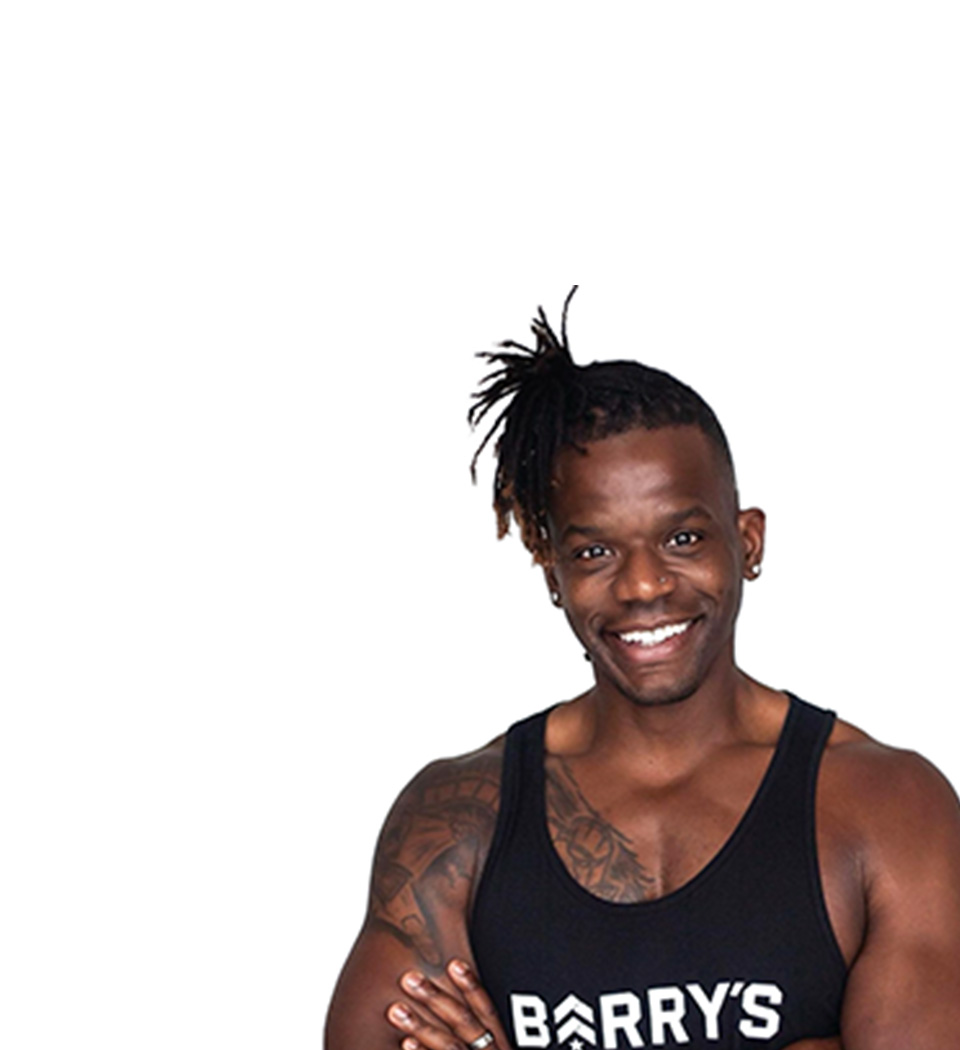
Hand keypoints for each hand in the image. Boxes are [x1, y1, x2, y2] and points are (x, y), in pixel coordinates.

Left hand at [387, 959, 512, 1049]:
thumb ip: (481, 1035)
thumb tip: (454, 1000)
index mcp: (500, 1048)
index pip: (487, 1011)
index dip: (472, 986)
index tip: (453, 962)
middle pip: (465, 1025)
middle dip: (436, 1000)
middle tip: (409, 978)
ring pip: (451, 1047)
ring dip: (421, 1027)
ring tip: (396, 1010)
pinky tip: (404, 1043)